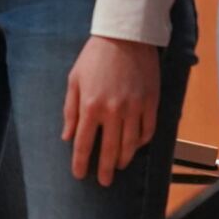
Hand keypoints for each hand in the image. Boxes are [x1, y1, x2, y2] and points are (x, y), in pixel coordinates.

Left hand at [62, 35, 161, 186]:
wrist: (125, 36)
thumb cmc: (95, 56)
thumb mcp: (75, 80)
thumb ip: (70, 110)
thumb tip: (67, 136)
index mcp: (91, 106)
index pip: (85, 144)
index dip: (81, 163)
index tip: (80, 175)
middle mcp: (113, 112)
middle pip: (110, 150)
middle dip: (106, 169)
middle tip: (104, 182)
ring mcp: (134, 108)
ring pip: (131, 144)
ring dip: (125, 159)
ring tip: (120, 166)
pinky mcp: (151, 102)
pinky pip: (148, 130)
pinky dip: (142, 141)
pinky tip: (136, 146)